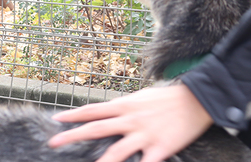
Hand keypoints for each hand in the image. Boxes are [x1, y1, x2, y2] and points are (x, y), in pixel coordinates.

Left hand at [49, 84, 213, 161]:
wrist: (196, 99)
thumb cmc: (167, 98)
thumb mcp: (141, 97)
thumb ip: (124, 108)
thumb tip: (108, 113)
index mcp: (125, 105)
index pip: (93, 110)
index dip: (73, 116)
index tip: (56, 120)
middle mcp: (130, 119)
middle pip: (96, 127)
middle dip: (73, 135)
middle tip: (54, 142)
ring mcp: (144, 134)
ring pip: (116, 151)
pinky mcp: (160, 147)